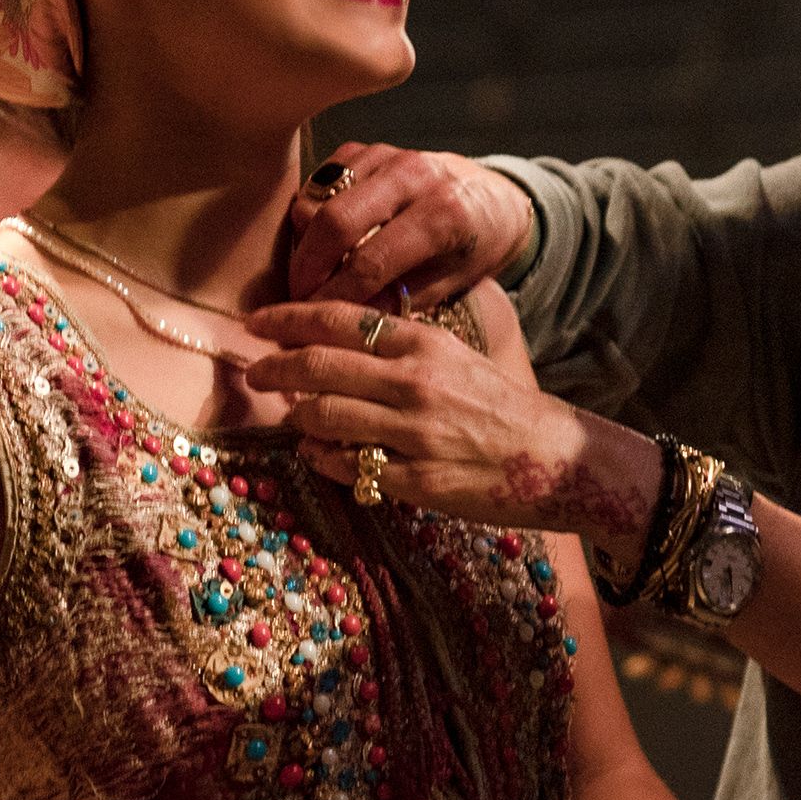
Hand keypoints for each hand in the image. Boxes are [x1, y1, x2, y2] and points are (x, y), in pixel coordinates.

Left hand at [243, 300, 662, 566]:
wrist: (547, 455)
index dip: (287, 320)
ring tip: (291, 417)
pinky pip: (348, 467)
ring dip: (296, 417)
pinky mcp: (416, 479)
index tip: (255, 325)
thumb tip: (332, 341)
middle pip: (319, 367)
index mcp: (422, 344)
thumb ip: (396, 346)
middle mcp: (414, 383)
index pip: (338, 320)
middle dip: (274, 369)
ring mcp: (413, 433)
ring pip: (325, 417)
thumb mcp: (450, 356)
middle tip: (253, 374)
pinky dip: (322, 458)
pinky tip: (317, 454)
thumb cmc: (493, 403)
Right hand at [285, 143, 534, 304]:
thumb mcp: (454, 282)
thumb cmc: (474, 246)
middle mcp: (413, 175)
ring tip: (310, 273)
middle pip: (336, 220)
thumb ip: (403, 299)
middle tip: (298, 297)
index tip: (315, 318)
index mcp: (444, 213)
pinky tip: (323, 241)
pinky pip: (320, 180)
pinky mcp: (367, 149)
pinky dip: (311, 212)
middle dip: (308, 266)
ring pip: (319, 197)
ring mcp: (387, 156)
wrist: (494, 196)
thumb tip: (349, 316)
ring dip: (305, 240)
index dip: (335, 294)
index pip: (372, 260)